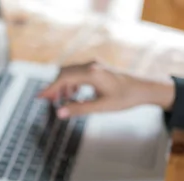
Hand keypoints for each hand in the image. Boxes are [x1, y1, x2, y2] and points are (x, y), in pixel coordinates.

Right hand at [38, 61, 175, 118]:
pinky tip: (74, 94)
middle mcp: (91, 65)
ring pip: (70, 72)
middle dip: (55, 88)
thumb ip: (78, 109)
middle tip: (48, 102)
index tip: (38, 97)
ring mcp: (94, 64)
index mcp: (91, 73)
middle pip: (64, 73)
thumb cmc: (125, 98)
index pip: (63, 79)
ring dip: (63, 86)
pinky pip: (77, 72)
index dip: (49, 89)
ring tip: (64, 101)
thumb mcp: (101, 107)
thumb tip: (59, 114)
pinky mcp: (97, 67)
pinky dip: (71, 83)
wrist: (144, 89)